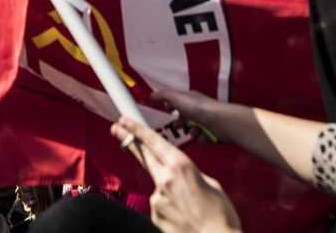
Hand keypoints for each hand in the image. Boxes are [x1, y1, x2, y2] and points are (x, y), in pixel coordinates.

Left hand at [111, 116, 241, 232]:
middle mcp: (164, 179)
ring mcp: (157, 198)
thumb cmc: (220, 215)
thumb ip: (191, 173)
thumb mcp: (211, 184)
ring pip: (158, 186)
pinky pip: (160, 204)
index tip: (125, 120)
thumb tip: (180, 173)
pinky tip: (184, 215)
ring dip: (169, 190)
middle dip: (128, 140)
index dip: (137, 129)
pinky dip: (170, 206)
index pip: (153, 142)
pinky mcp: (154, 214)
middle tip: (116, 128)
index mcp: (181, 166)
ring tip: (189, 205)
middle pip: (143, 155)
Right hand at [152, 89, 225, 141]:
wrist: (220, 120)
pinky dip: (202, 138)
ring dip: (192, 132)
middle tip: (178, 126)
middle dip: (181, 122)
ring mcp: (207, 120)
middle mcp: (199, 108)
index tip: (166, 111)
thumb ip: (163, 96)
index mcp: (190, 98)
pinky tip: (203, 136)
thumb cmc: (197, 107)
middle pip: (186, 116)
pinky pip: (203, 138)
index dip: (171, 106)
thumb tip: (151, 95)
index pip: (178, 100)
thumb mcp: (176, 98)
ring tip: (194, 132)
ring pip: (194, 129)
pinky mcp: (213, 132)